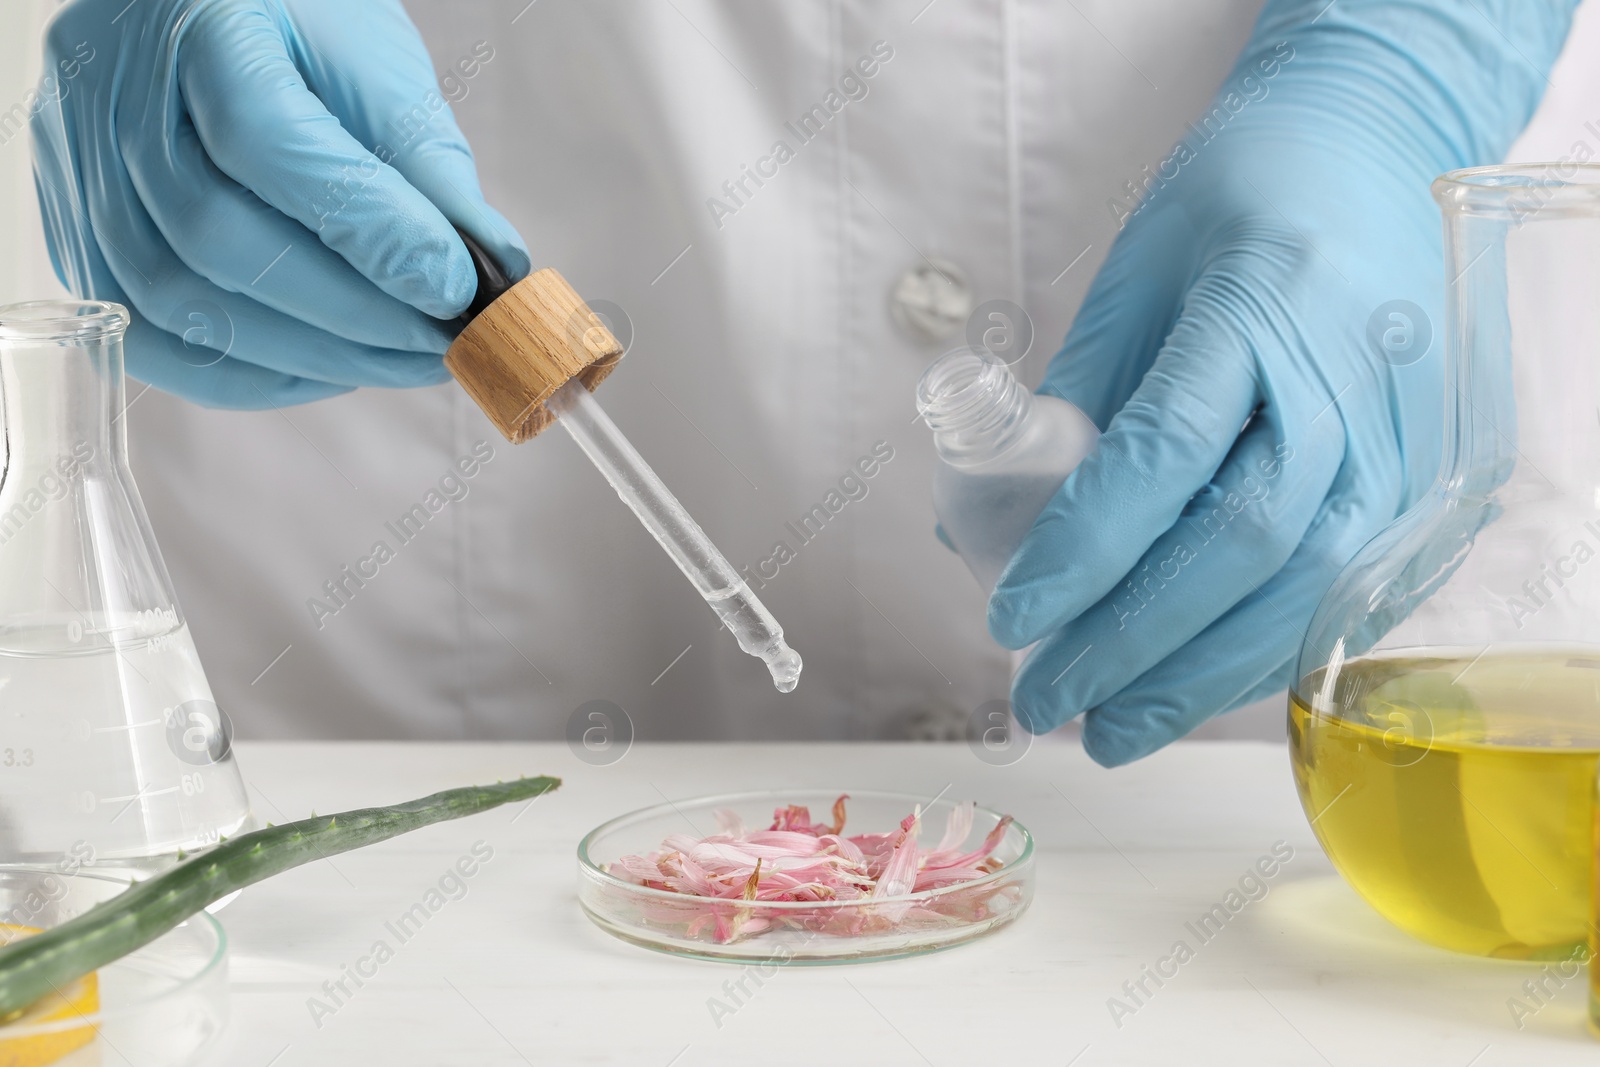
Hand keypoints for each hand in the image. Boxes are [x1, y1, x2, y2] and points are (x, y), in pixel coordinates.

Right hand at [31, 0, 528, 407]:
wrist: (204, 13)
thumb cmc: (299, 27)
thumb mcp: (375, 65)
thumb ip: (425, 168)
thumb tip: (487, 276)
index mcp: (195, 24)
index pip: (267, 143)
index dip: (369, 230)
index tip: (456, 289)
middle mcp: (110, 100)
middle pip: (215, 239)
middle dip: (351, 314)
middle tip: (445, 346)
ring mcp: (79, 175)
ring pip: (177, 304)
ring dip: (311, 357)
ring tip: (405, 362)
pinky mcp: (78, 241)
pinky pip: (151, 342)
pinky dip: (250, 375)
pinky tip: (330, 369)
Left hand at [989, 0, 1577, 764]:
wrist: (1370, 155)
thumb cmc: (1233, 206)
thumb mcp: (1132, 278)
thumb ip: (1074, 405)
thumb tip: (989, 529)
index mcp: (1260, 307)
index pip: (1163, 456)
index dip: (1083, 551)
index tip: (1011, 619)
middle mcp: (1347, 383)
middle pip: (1240, 544)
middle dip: (1132, 642)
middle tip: (1047, 701)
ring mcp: (1401, 440)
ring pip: (1303, 588)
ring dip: (1197, 677)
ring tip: (1110, 728)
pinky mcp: (1422, 485)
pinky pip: (1344, 594)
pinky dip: (1260, 653)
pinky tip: (1193, 690)